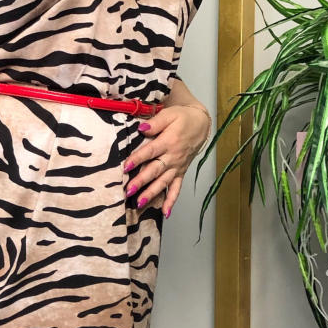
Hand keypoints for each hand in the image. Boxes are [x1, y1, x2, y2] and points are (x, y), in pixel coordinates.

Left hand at [123, 102, 212, 216]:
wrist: (201, 124)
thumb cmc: (182, 118)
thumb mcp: (170, 114)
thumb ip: (156, 122)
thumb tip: (142, 129)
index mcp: (168, 141)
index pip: (150, 152)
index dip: (138, 159)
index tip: (126, 167)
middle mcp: (173, 157)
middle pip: (155, 171)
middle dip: (141, 182)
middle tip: (129, 191)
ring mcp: (177, 166)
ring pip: (163, 182)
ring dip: (152, 194)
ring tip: (140, 204)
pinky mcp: (181, 172)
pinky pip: (177, 188)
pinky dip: (172, 201)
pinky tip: (166, 213)